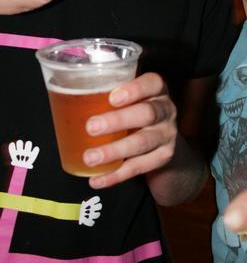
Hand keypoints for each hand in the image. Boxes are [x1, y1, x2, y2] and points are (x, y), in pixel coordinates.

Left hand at [84, 72, 176, 188]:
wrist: (163, 137)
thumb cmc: (135, 109)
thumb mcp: (131, 96)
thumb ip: (110, 94)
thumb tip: (64, 97)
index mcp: (156, 89)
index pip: (152, 83)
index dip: (134, 89)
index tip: (112, 97)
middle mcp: (166, 110)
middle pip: (147, 113)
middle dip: (118, 121)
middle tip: (91, 127)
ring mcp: (167, 134)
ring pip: (143, 142)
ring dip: (114, 151)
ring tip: (90, 157)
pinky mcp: (163, 157)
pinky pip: (139, 167)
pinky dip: (116, 175)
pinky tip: (97, 179)